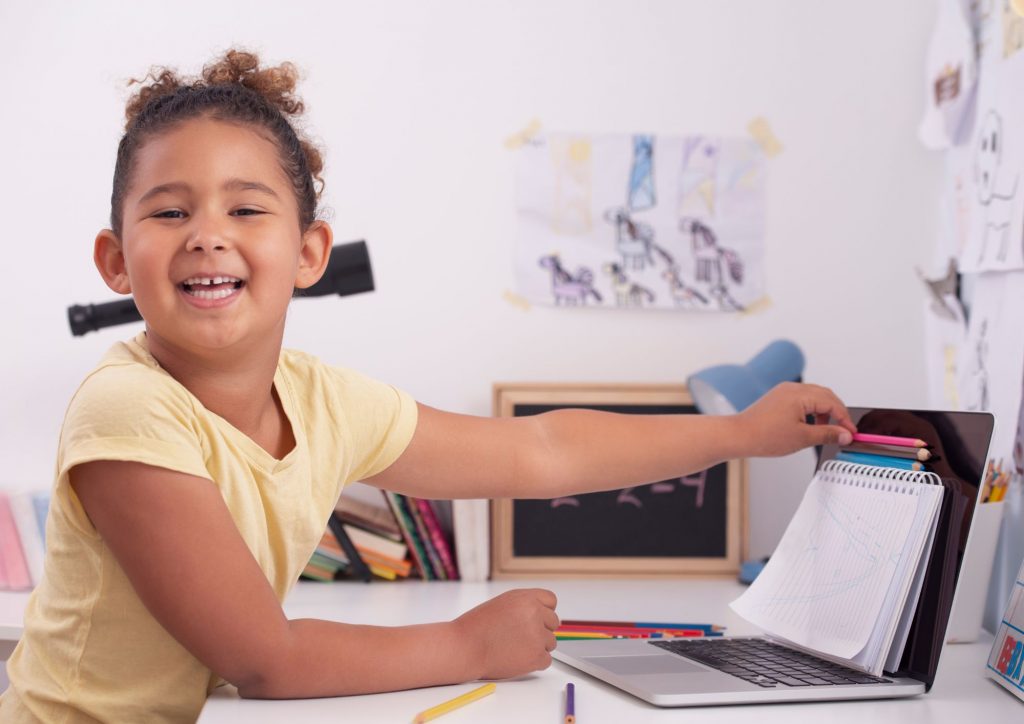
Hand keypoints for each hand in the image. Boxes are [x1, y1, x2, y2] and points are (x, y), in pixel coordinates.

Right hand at [452, 589, 558, 679]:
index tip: (534, 618)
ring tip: (514, 647)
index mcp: (526, 598)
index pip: (551, 600)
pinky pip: (546, 660)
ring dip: (537, 646)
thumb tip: (543, 614)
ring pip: (550, 642)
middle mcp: (535, 614)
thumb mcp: (503, 603)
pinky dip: (534, 662)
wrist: (464, 648)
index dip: (543, 610)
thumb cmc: (477, 627)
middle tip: (520, 636)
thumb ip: (524, 605)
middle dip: (540, 629)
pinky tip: (517, 658)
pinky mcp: (536, 656)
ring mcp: (537, 636)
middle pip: (553, 622)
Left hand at [735, 382, 855, 456]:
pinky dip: (811, 410)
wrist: (739, 436)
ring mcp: (784, 391)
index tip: (851, 433)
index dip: (845, 419)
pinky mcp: (778, 397)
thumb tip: (844, 434)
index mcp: (800, 395)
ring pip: (814, 396)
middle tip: (844, 431)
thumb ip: (827, 434)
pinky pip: (802, 399)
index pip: (832, 403)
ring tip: (826, 430)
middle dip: (837, 413)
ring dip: (824, 411)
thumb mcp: (803, 438)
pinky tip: (810, 424)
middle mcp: (792, 388)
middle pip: (825, 396)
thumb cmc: (763, 436)